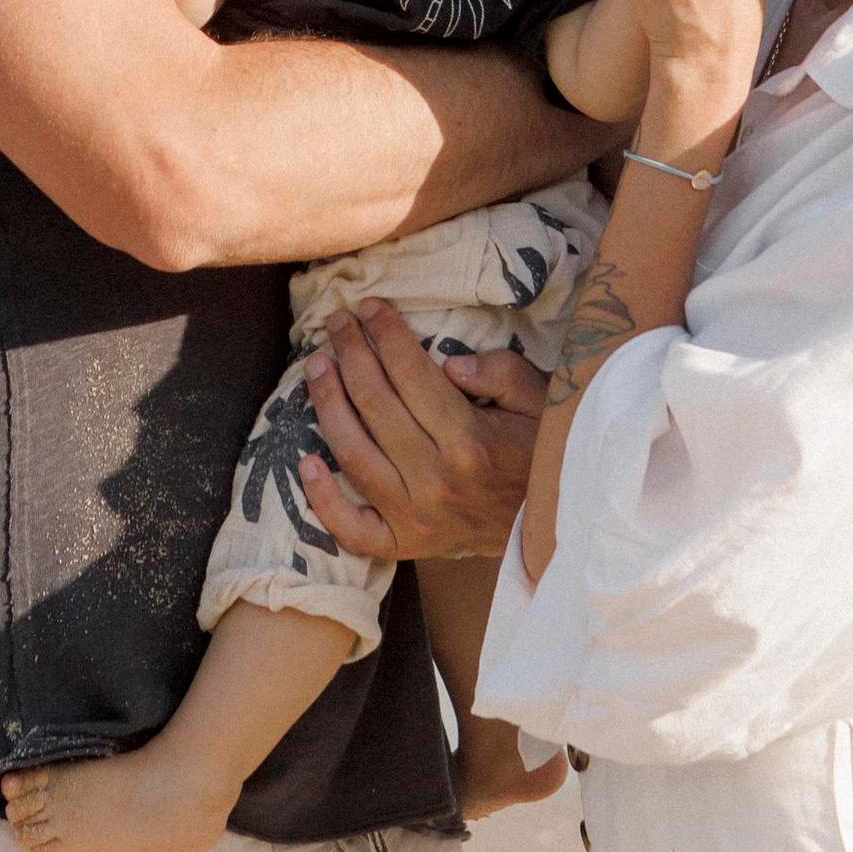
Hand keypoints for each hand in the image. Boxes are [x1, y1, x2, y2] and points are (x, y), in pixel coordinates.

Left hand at [295, 310, 544, 560]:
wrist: (547, 524)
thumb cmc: (540, 454)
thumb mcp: (541, 402)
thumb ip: (501, 373)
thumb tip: (449, 362)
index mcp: (469, 440)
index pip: (410, 373)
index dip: (385, 332)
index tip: (370, 306)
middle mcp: (435, 479)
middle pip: (374, 404)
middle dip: (351, 352)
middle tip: (337, 322)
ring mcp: (414, 516)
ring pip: (353, 453)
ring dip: (327, 404)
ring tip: (316, 366)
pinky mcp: (402, 544)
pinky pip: (352, 528)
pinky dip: (322, 500)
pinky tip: (305, 462)